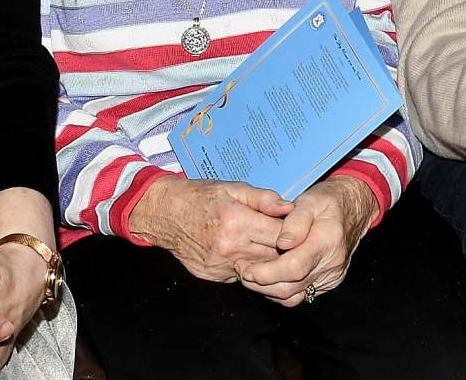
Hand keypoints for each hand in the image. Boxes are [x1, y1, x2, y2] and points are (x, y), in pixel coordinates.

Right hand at [125, 178, 293, 280]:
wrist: (164, 214)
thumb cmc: (198, 197)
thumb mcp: (233, 188)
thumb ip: (263, 198)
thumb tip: (290, 207)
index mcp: (237, 222)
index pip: (280, 235)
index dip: (295, 233)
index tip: (301, 229)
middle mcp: (230, 248)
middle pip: (274, 258)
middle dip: (288, 252)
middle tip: (296, 244)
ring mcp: (221, 266)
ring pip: (261, 272)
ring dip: (272, 264)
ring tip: (277, 252)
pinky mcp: (214, 277)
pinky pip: (243, 277)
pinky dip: (252, 269)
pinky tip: (253, 257)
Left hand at [235, 177, 376, 306]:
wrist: (353, 209)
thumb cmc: (328, 202)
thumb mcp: (310, 200)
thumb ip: (295, 221)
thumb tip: (282, 242)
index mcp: (327, 241)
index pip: (293, 268)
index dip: (266, 273)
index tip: (246, 267)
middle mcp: (331, 264)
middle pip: (291, 287)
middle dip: (261, 283)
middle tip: (241, 269)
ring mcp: (331, 276)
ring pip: (294, 296)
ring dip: (268, 290)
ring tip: (250, 274)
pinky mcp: (327, 283)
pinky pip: (301, 295)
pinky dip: (281, 290)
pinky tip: (268, 278)